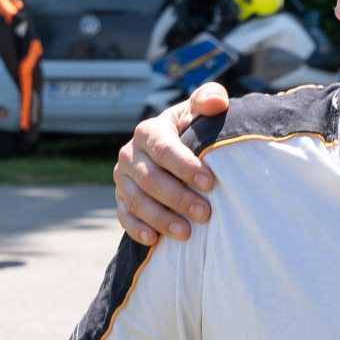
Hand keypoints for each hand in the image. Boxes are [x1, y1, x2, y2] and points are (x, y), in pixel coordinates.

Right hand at [113, 81, 228, 244]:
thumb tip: (218, 102)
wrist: (174, 151)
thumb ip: (208, 99)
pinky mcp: (120, 199)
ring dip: (161, 218)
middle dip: (178, 197)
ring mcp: (122, 179)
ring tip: (187, 233)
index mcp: (149, 131)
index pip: (164, 149)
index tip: (209, 182)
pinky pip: (124, 216)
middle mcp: (130, 154)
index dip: (185, 166)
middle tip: (205, 213)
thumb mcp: (198, 112)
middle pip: (150, 179)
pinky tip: (154, 240)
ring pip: (136, 200)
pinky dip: (137, 229)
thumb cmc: (191, 130)